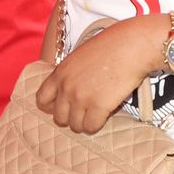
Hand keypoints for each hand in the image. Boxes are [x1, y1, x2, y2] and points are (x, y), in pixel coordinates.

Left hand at [36, 16, 163, 133]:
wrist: (131, 46)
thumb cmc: (110, 46)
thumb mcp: (80, 56)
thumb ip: (70, 74)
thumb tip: (69, 89)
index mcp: (59, 73)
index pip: (42, 99)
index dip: (51, 107)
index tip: (62, 107)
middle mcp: (66, 87)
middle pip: (59, 117)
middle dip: (70, 118)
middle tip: (83, 113)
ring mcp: (81, 98)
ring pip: (75, 125)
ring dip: (84, 123)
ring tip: (94, 116)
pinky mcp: (98, 106)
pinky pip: (91, 127)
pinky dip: (96, 125)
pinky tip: (103, 116)